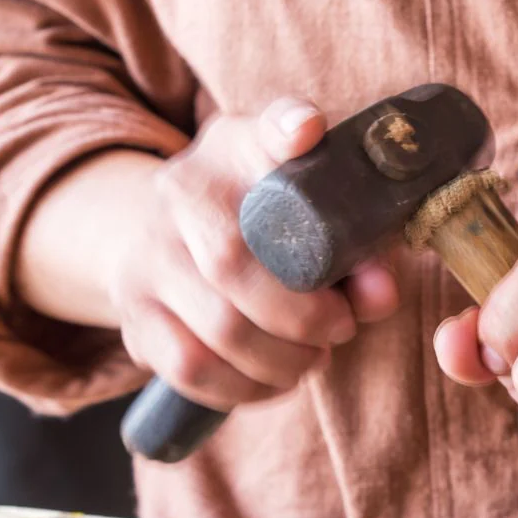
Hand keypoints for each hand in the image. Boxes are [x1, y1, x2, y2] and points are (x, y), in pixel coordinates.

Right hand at [109, 98, 398, 409]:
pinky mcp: (135, 317)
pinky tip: (275, 380)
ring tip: (311, 358)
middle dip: (305, 316)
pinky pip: (192, 369)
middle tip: (340, 328)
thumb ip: (362, 253)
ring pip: (219, 328)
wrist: (169, 245)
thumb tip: (382, 293)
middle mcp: (179, 191)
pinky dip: (247, 388)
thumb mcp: (317, 221)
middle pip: (234, 262)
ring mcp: (148, 256)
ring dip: (284, 360)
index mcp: (235, 149)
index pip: (257, 130)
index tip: (307, 132)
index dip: (282, 129)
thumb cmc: (271, 234)